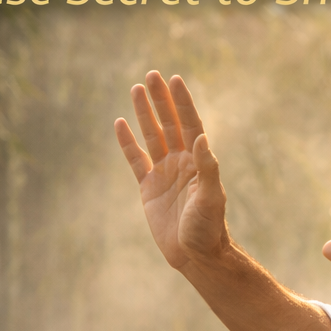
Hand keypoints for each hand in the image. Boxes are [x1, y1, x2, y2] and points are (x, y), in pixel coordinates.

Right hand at [115, 71, 227, 269]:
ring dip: (145, 114)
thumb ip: (207, 168)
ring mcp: (164, 174)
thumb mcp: (211, 198)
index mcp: (198, 162)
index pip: (190, 124)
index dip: (182, 102)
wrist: (195, 256)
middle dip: (161, 100)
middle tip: (152, 75)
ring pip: (152, 136)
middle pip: (170, 124)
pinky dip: (128, 143)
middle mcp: (181, 163)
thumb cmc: (209, 228)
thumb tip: (201, 138)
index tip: (174, 79)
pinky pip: (136, 160)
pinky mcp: (148, 189)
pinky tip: (120, 123)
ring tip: (136, 88)